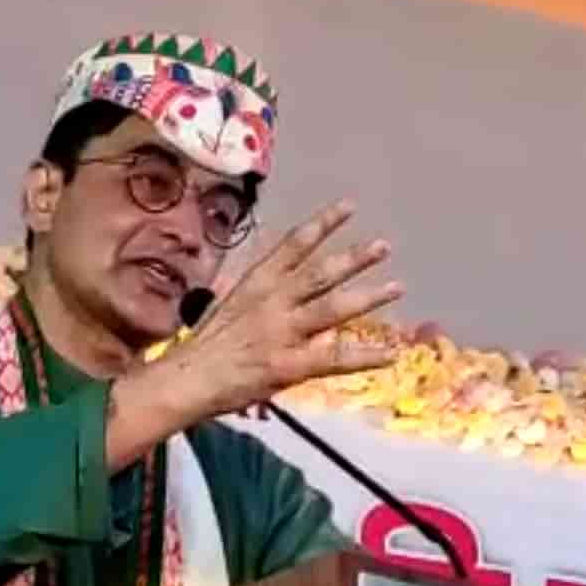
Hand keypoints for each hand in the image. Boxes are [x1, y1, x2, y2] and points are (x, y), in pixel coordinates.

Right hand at [161, 198, 402, 418]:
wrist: (189, 378)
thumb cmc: (205, 343)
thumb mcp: (227, 302)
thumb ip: (255, 290)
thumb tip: (271, 275)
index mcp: (257, 282)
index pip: (294, 245)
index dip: (323, 224)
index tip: (349, 207)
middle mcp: (274, 301)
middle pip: (321, 274)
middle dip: (354, 258)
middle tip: (383, 247)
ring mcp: (284, 332)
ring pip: (333, 309)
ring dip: (368, 297)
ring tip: (396, 287)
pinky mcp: (290, 365)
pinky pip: (335, 358)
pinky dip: (365, 356)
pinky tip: (391, 353)